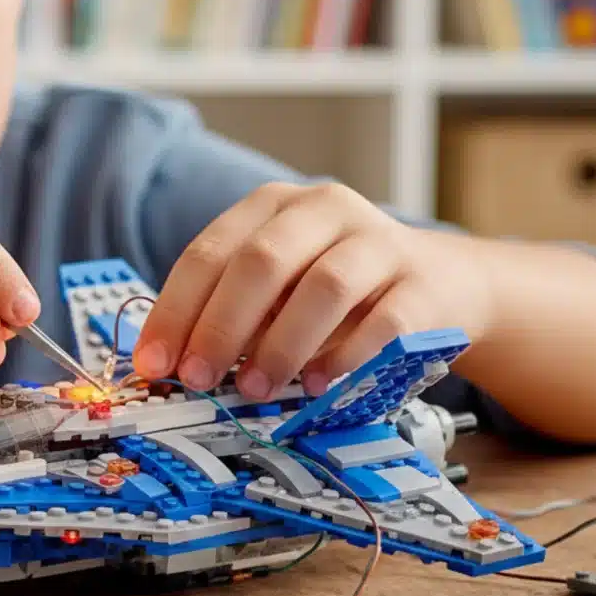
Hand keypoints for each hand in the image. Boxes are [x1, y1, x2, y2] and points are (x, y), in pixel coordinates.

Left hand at [132, 182, 492, 400]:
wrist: (442, 284)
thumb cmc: (338, 291)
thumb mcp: (279, 288)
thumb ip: (232, 314)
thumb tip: (173, 363)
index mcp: (273, 206)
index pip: (210, 252)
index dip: (176, 310)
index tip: (154, 363)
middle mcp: (325, 210)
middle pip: (262, 261)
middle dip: (221, 325)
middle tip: (198, 378)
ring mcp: (379, 241)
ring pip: (323, 286)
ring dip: (280, 345)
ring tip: (255, 388)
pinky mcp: (423, 283)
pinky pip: (383, 322)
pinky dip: (346, 358)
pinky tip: (319, 384)